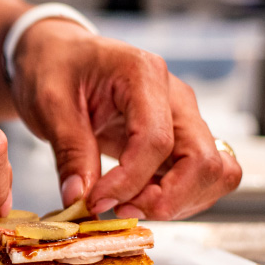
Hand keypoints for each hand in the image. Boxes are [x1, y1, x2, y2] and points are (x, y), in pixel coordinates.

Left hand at [11, 19, 240, 219]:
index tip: (96, 200)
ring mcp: (183, 119)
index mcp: (144, 75)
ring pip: (214, 173)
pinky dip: (178, 200)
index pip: (157, 140)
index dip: (129, 181)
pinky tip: (138, 201)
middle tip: (120, 209)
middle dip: (166, 199)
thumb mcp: (49, 104)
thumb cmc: (55, 67)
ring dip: (177, 203)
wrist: (60, 55)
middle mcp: (175, 97)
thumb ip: (69, 151)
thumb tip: (79, 198)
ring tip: (127, 206)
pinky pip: (200, 178)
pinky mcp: (179, 141)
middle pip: (204, 160)